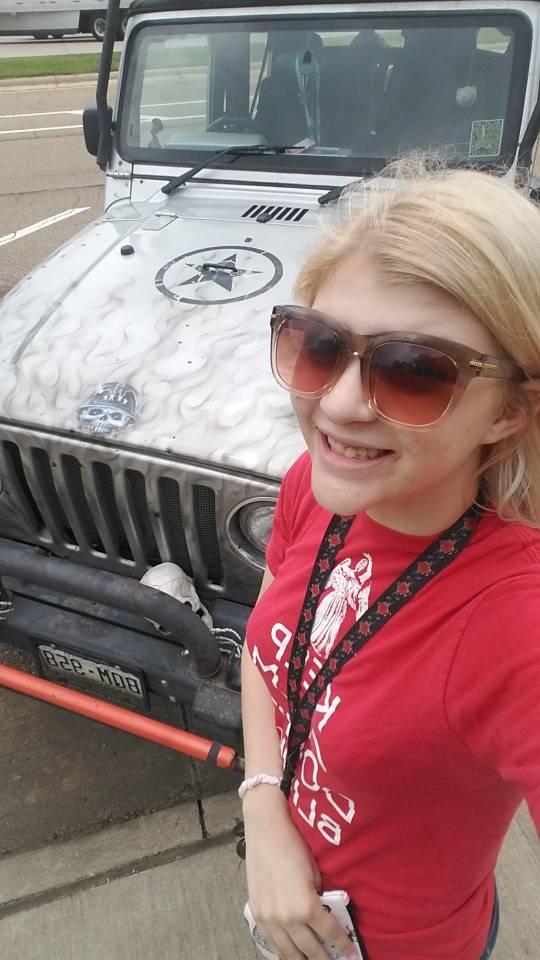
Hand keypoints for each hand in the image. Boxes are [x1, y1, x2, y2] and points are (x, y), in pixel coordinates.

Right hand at [244, 787, 356, 959]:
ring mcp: (269, 918)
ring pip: (288, 952)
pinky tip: (291, 952)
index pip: (330, 934)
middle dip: (324, 958)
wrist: (266, 829)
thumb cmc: (294, 845)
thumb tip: (323, 913)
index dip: (343, 945)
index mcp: (306, 907)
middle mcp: (287, 918)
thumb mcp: (316, 873)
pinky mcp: (257, 913)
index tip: (351, 953)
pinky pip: (271, 941)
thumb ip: (319, 897)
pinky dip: (283, 950)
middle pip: (309, 950)